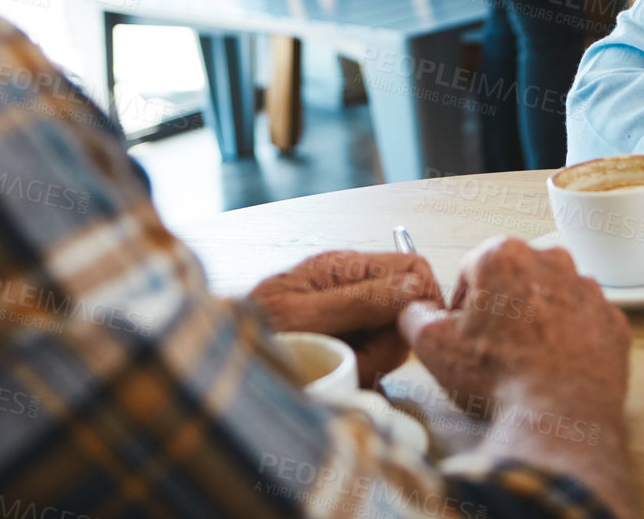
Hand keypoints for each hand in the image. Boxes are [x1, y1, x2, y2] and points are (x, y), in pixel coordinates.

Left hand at [248, 251, 442, 386]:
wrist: (220, 373)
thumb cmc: (251, 335)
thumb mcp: (303, 315)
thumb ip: (360, 299)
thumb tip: (414, 287)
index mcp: (343, 267)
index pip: (412, 266)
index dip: (423, 298)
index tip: (412, 333)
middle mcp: (352, 290)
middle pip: (407, 310)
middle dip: (389, 340)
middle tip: (356, 358)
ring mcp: (351, 322)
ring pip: (393, 342)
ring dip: (372, 362)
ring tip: (336, 368)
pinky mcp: (348, 351)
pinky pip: (375, 363)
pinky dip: (361, 375)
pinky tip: (336, 377)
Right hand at [399, 237, 630, 430]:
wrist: (556, 418)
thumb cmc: (497, 376)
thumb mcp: (432, 345)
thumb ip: (414, 315)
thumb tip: (413, 310)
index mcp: (505, 254)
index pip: (471, 268)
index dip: (462, 303)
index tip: (464, 330)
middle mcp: (552, 260)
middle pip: (516, 277)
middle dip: (503, 305)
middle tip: (493, 346)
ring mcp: (589, 290)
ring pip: (553, 297)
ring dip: (539, 320)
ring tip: (525, 361)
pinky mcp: (613, 321)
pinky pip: (585, 324)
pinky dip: (571, 340)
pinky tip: (555, 368)